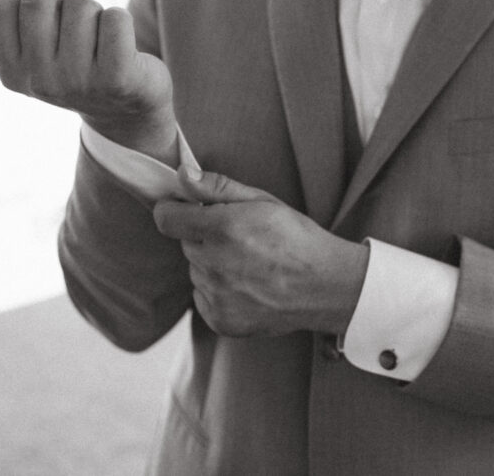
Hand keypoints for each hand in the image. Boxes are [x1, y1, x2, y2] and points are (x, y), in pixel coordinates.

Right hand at [0, 0, 177, 162]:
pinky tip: (124, 48)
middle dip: (65, 1)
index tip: (48, 12)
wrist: (127, 108)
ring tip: (102, 43)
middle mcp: (39, 83)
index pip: (1, 7)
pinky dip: (121, 21)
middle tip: (80, 28)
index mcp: (9, 72)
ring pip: (81, 5)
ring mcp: (78, 83)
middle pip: (41, 0)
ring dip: (96, 13)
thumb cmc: (76, 67)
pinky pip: (116, 18)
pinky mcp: (118, 79)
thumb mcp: (32, 49)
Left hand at [152, 170, 368, 337]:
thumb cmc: (297, 239)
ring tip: (249, 265)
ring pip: (197, 272)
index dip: (173, 210)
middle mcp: (214, 264)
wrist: (326, 286)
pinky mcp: (221, 320)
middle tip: (239, 238)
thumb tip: (182, 174)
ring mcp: (216, 296)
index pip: (167, 219)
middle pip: (187, 244)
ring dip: (213, 266)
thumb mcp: (263, 201)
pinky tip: (248, 286)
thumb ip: (217, 187)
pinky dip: (219, 292)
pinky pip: (204, 299)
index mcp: (223, 229)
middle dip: (204, 237)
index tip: (183, 210)